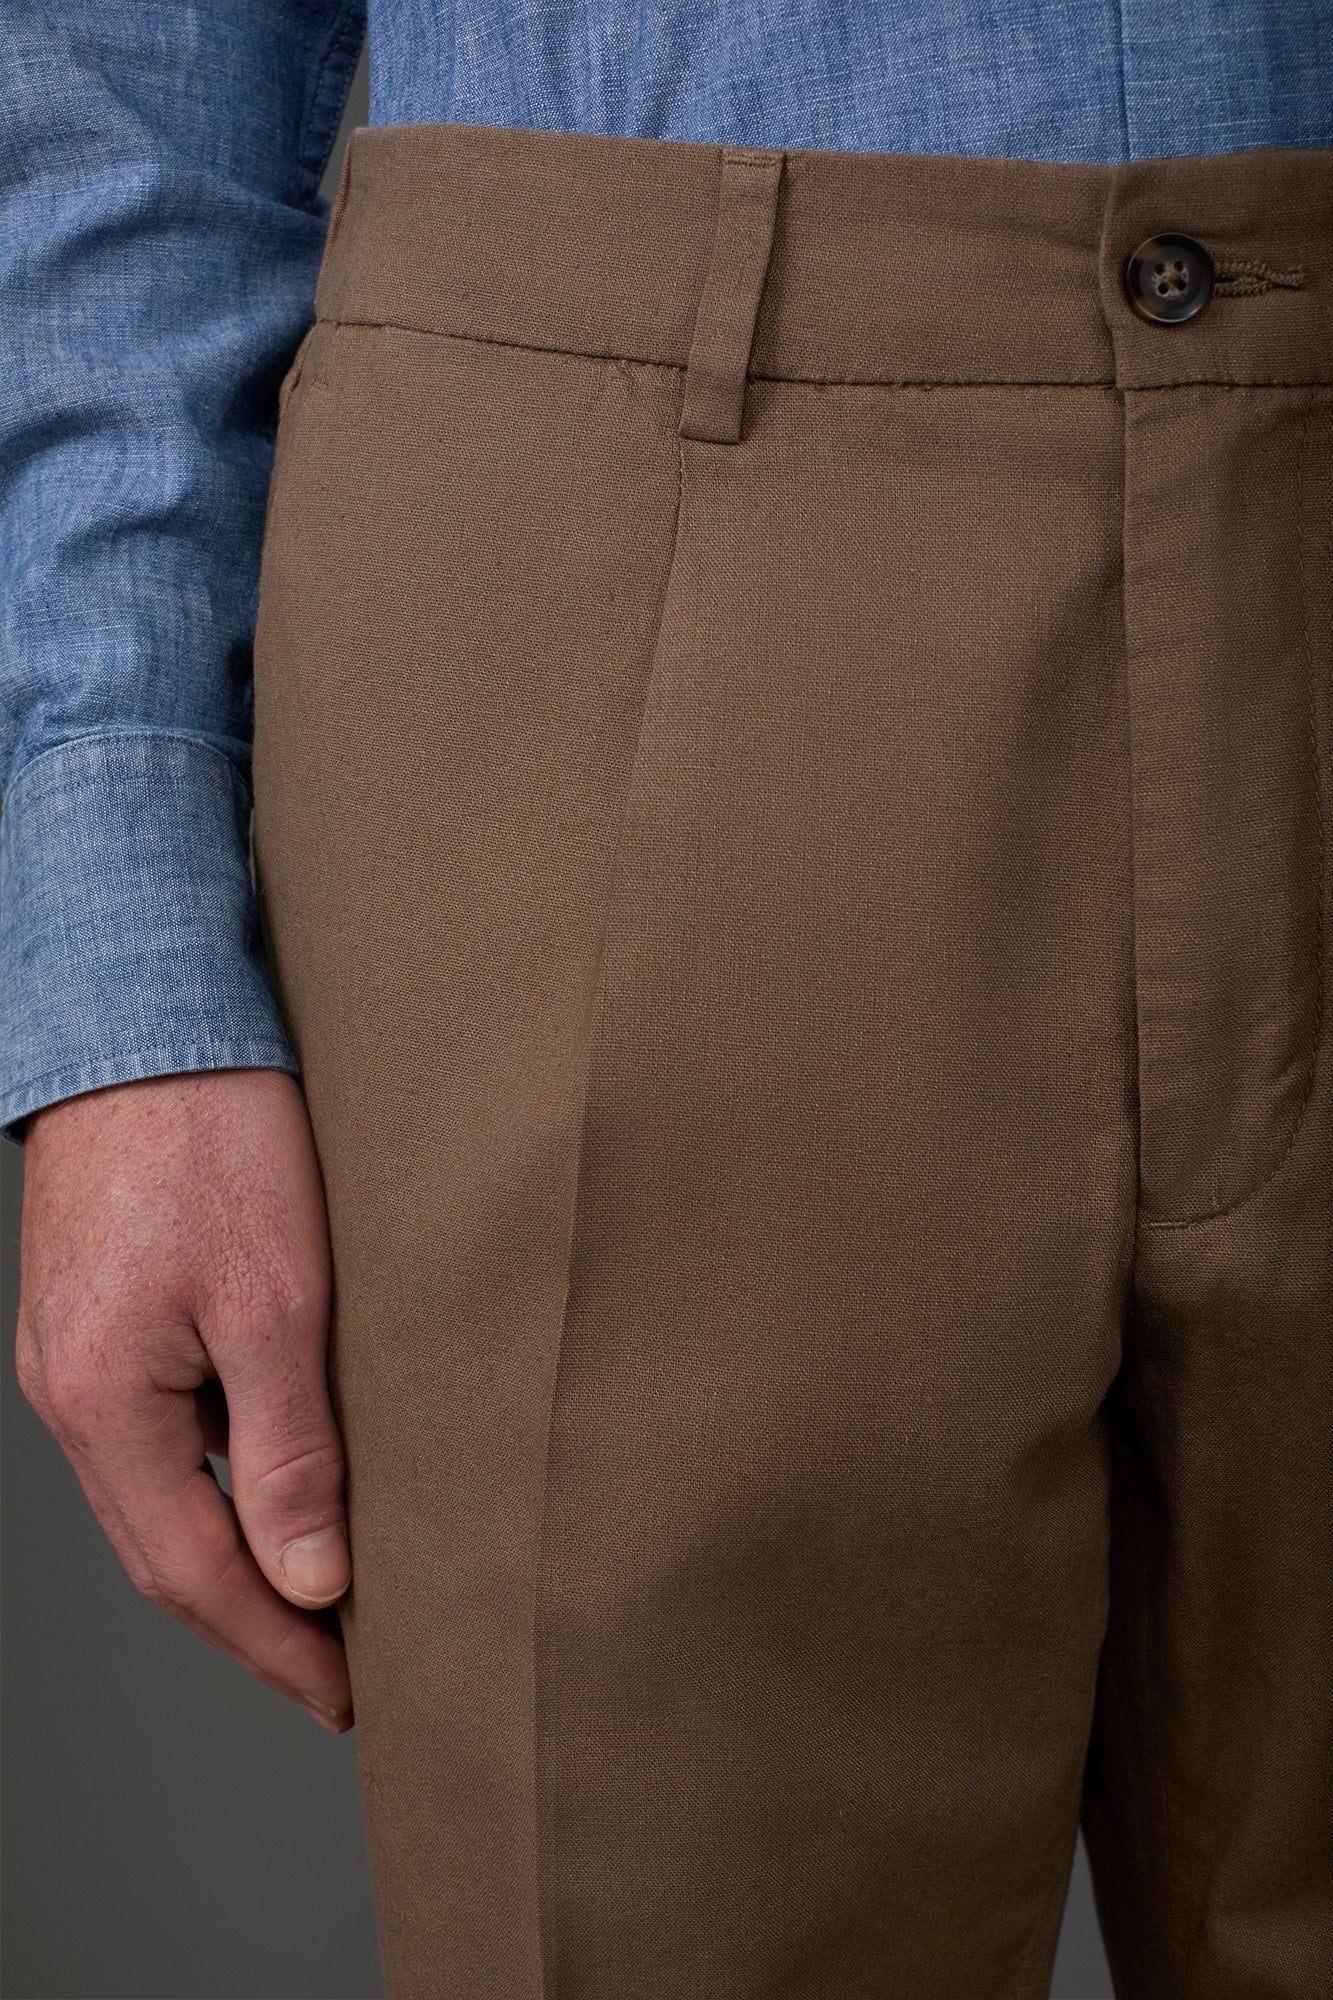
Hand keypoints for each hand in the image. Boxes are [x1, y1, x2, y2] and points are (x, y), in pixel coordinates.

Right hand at [13, 1068, 352, 1732]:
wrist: (145, 1020)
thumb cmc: (214, 1140)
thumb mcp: (278, 1299)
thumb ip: (291, 1448)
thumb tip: (312, 1579)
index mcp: (106, 1403)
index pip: (194, 1573)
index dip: (274, 1644)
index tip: (346, 1693)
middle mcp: (70, 1395)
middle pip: (163, 1551)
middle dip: (253, 1622)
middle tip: (337, 1673)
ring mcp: (75, 1358)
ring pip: (158, 1498)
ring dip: (234, 1559)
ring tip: (319, 1601)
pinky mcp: (99, 1320)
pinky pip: (156, 1438)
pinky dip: (216, 1484)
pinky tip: (273, 1489)